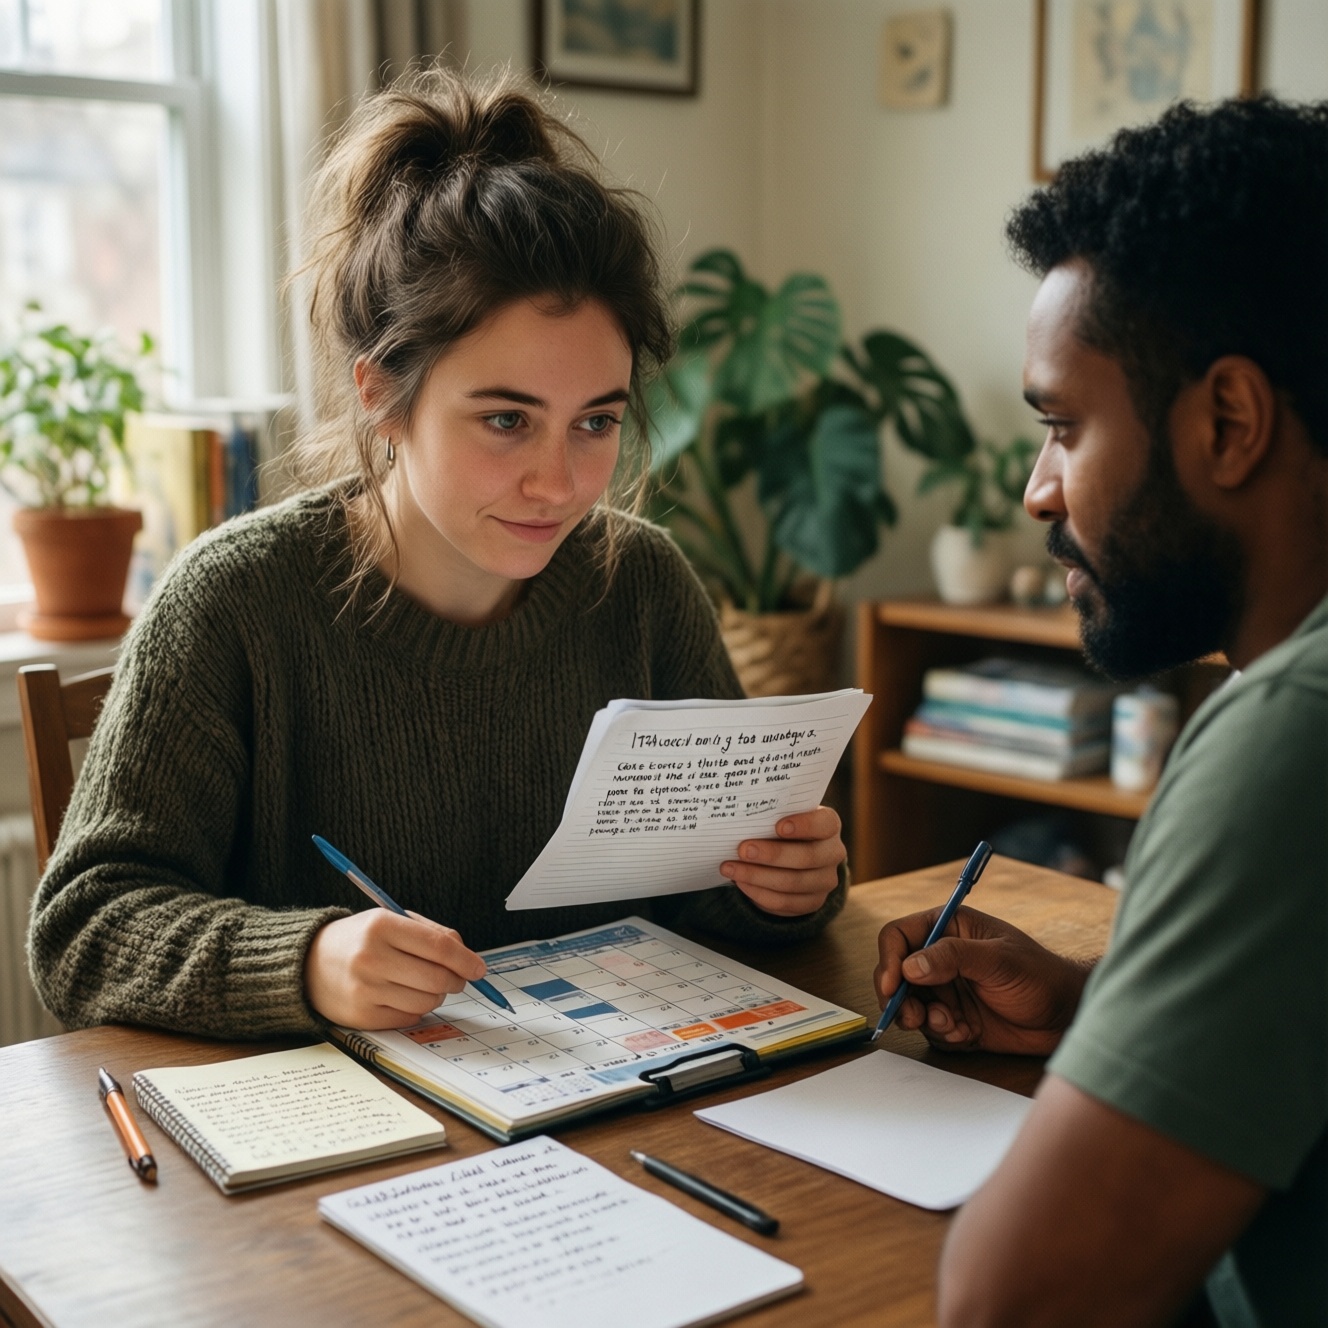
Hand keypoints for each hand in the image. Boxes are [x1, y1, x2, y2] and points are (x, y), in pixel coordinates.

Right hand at [304, 909, 487, 1028]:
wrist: (308, 964)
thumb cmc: (360, 939)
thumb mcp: (390, 920)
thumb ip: (431, 934)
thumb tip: (467, 957)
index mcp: (381, 926)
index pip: (438, 946)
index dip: (465, 959)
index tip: (479, 967)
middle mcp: (371, 958)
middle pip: (437, 977)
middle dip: (457, 980)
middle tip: (458, 978)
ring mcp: (365, 990)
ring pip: (427, 1001)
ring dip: (437, 995)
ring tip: (425, 983)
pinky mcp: (361, 1017)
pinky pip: (409, 1017)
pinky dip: (416, 1008)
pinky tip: (404, 995)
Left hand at [721, 805, 844, 916]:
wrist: (791, 857)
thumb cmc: (781, 828)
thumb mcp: (781, 816)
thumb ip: (770, 816)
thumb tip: (739, 817)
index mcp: (829, 825)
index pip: (824, 824)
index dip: (804, 825)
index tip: (778, 826)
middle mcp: (833, 853)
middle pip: (807, 857)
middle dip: (773, 854)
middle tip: (743, 849)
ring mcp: (825, 880)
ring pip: (793, 883)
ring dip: (757, 876)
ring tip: (730, 867)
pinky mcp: (812, 902)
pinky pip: (785, 902)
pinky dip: (758, 893)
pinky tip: (740, 882)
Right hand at [874, 906, 1092, 1055]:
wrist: (1066, 1017)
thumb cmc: (1040, 975)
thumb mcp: (999, 960)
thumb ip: (953, 957)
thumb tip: (909, 966)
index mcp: (948, 928)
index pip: (899, 936)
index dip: (888, 959)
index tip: (892, 986)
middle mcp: (940, 957)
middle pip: (896, 975)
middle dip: (901, 999)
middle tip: (913, 1018)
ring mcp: (945, 989)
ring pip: (910, 1005)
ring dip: (924, 1019)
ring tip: (952, 1025)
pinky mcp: (952, 1018)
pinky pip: (930, 1029)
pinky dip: (942, 1035)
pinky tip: (966, 1033)